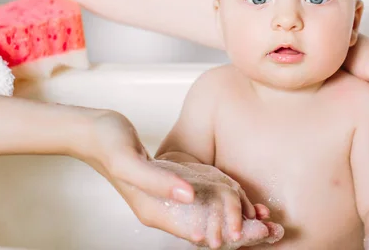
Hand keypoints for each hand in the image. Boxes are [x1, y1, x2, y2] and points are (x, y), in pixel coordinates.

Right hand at [78, 113, 282, 246]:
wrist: (94, 132)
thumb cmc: (108, 142)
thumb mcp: (129, 161)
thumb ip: (158, 180)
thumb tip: (190, 196)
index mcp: (154, 210)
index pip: (199, 232)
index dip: (230, 235)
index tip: (259, 234)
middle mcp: (164, 209)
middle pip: (209, 231)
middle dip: (242, 234)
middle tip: (274, 231)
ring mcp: (169, 198)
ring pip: (210, 218)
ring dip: (238, 221)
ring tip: (268, 221)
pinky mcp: (173, 185)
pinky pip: (205, 202)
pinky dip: (227, 205)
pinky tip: (245, 201)